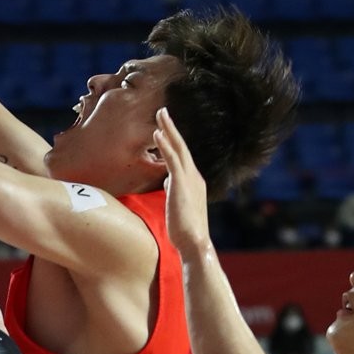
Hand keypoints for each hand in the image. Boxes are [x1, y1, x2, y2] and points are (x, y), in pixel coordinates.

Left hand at [154, 108, 211, 255]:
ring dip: (168, 129)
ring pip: (178, 148)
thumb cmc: (184, 229)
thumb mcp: (178, 205)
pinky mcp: (181, 183)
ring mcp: (189, 178)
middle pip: (181, 146)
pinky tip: (158, 133)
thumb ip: (174, 190)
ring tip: (160, 114)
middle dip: (171, 127)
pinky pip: (172, 159)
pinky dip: (165, 144)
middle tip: (163, 111)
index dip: (173, 140)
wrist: (195, 243)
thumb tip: (168, 181)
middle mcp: (194, 176)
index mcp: (193, 181)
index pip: (182, 156)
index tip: (165, 128)